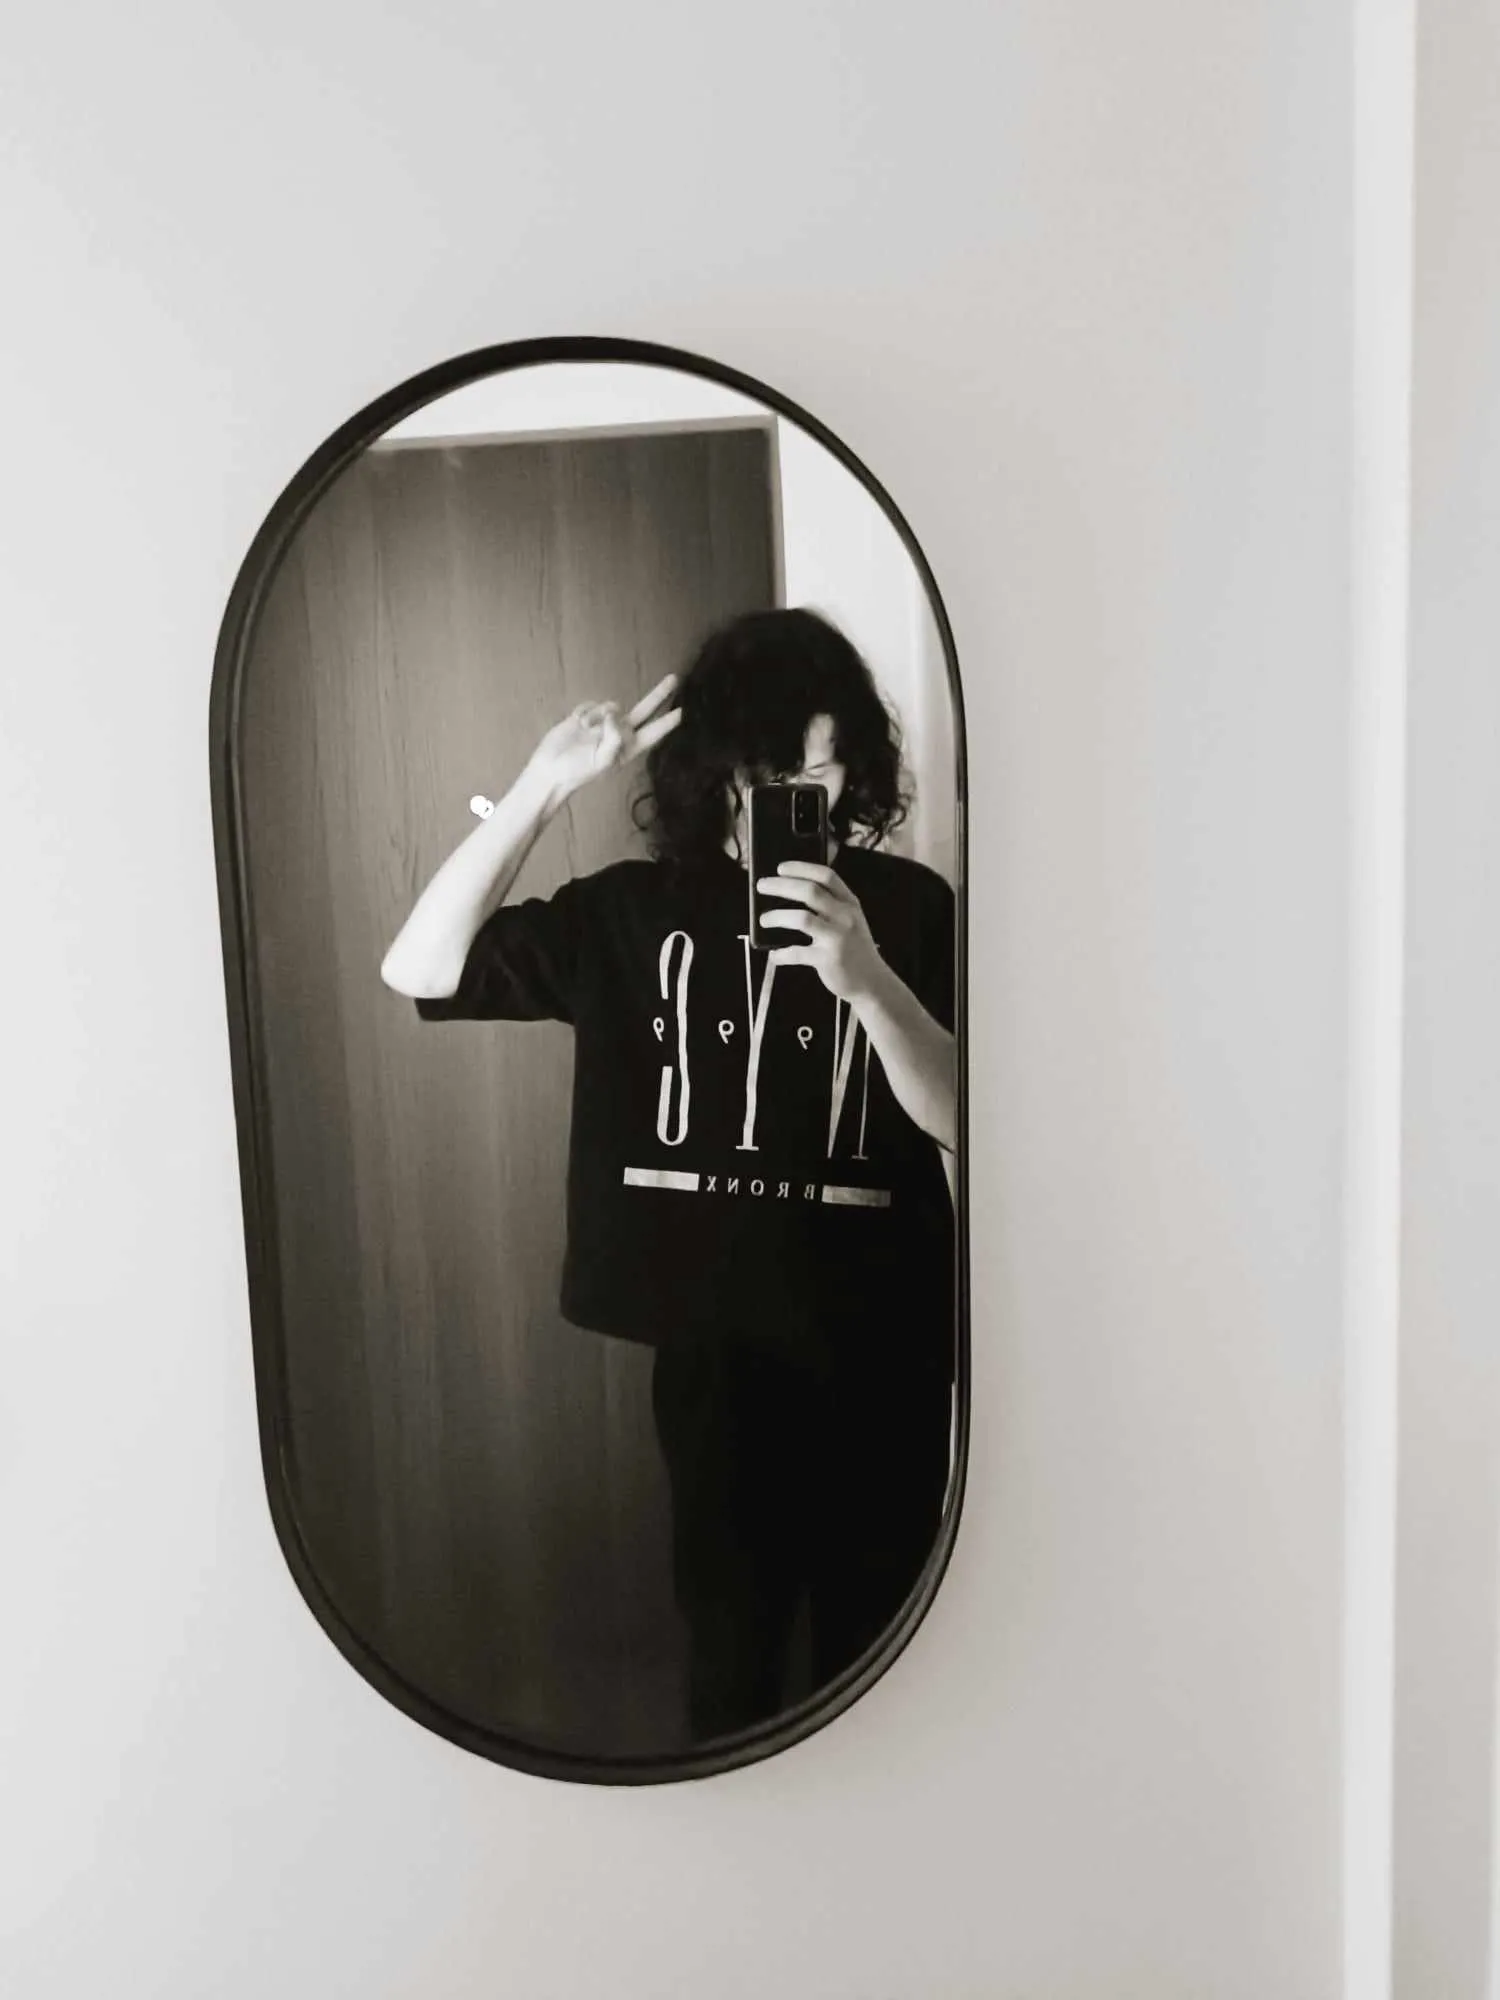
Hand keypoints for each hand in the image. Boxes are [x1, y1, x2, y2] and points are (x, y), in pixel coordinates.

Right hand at [525, 673, 681, 804]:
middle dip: (658, 695)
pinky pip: (592, 704)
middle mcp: (618, 734)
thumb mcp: (602, 761)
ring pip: (611, 705)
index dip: (667, 722)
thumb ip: (614, 738)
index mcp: (627, 748)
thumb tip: (615, 715)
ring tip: (584, 729)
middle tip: (674, 679)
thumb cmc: (577, 771)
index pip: (653, 733)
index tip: (682, 712)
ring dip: (598, 714)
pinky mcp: (586, 716)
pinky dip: (585, 711)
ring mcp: (602, 724)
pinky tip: (576, 723)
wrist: (549, 769)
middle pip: (644, 710)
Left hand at [757, 861, 885, 1002]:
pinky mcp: (828, 959)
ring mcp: (837, 938)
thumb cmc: (854, 947)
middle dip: (781, 886)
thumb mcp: (850, 919)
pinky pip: (797, 953)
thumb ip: (830, 904)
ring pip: (802, 918)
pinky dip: (782, 954)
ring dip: (777, 917)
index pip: (826, 876)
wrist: (871, 981)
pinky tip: (774, 955)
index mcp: (849, 902)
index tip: (780, 868)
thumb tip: (792, 891)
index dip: (801, 868)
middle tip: (762, 886)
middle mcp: (845, 916)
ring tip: (764, 920)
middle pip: (810, 892)